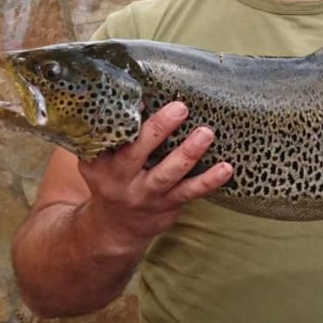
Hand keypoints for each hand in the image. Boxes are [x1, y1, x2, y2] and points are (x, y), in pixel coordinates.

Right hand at [75, 101, 233, 253]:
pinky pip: (189, 192)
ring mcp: (144, 194)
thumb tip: (139, 95)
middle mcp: (118, 179)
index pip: (108, 137)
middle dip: (157, 130)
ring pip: (166, 174)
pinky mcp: (166, 206)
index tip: (140, 98)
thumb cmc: (112, 179)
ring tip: (206, 133)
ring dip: (187, 153)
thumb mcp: (98, 159)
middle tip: (179, 108)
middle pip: (136, 153)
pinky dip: (208, 181)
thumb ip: (111, 135)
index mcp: (98, 162)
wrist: (115, 227)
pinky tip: (225, 168)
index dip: (122, 119)